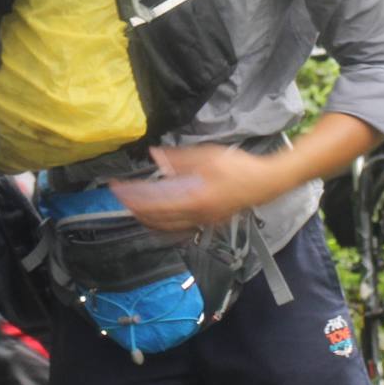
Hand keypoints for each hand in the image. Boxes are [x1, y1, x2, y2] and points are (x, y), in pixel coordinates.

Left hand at [110, 145, 281, 231]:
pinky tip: (157, 216)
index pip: (153, 202)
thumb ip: (178, 159)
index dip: (132, 196)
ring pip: (165, 227)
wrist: (266, 183)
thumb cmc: (239, 167)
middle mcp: (195, 216)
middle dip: (135, 209)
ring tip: (134, 206)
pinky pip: (177, 228)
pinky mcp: (207, 222)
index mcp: (194, 200)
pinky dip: (161, 224)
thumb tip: (155, 156)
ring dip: (146, 218)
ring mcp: (201, 222)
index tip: (117, 188)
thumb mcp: (207, 156)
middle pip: (155, 220)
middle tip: (121, 197)